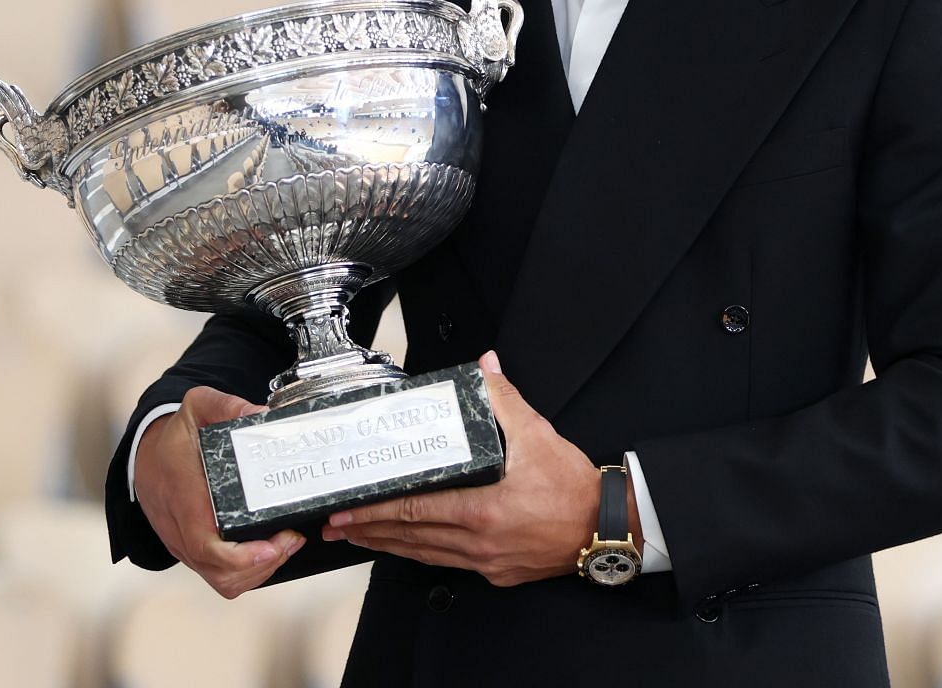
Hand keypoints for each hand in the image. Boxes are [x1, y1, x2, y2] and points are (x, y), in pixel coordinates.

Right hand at [137, 385, 305, 597]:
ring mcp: (184, 544)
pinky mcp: (191, 551)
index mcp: (183, 494)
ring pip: (221, 581)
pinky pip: (219, 576)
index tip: (272, 547)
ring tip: (286, 544)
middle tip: (291, 539)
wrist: (143, 456)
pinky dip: (248, 573)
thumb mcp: (198, 406)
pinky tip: (269, 551)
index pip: (204, 543)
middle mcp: (180, 527)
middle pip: (218, 572)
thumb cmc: (175, 435)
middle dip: (261, 566)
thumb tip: (263, 415)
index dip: (240, 556)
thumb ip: (227, 406)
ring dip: (259, 572)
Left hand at [321, 350, 634, 586]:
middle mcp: (479, 542)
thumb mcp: (538, 434)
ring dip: (388, 546)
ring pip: (425, 555)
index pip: (416, 510)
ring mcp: (486, 561)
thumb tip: (485, 367)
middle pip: (411, 537)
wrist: (605, 526)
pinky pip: (448, 564)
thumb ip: (504, 399)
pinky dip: (421, 554)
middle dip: (369, 530)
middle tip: (336, 525)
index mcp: (483, 510)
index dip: (376, 511)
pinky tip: (408, 547)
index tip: (347, 509)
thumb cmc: (572, 487)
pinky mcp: (497, 573)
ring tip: (359, 537)